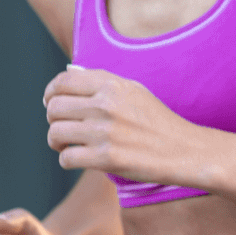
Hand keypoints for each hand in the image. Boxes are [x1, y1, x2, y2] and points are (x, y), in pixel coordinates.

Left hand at [43, 67, 188, 179]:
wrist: (185, 150)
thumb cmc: (158, 122)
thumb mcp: (134, 91)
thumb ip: (101, 82)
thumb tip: (67, 74)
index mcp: (112, 85)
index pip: (62, 82)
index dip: (50, 93)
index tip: (52, 103)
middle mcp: (106, 105)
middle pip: (54, 109)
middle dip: (54, 120)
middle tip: (65, 129)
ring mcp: (105, 132)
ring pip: (55, 134)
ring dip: (57, 142)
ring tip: (70, 145)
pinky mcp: (106, 158)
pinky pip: (66, 158)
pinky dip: (68, 160)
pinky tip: (81, 159)